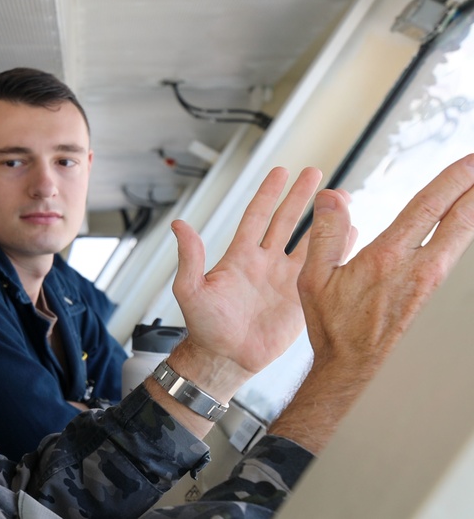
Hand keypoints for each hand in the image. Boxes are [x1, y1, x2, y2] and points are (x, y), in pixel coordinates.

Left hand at [169, 167, 321, 390]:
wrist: (226, 358)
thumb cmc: (204, 327)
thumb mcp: (191, 290)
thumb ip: (189, 258)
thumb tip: (178, 224)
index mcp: (240, 256)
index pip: (258, 216)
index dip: (269, 194)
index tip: (281, 171)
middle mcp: (264, 262)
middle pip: (286, 221)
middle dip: (301, 196)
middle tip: (316, 172)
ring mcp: (284, 279)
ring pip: (309, 241)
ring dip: (324, 220)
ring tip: (341, 199)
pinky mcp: (301, 298)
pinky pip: (321, 270)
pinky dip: (337, 252)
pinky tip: (352, 235)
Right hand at [298, 153, 473, 373]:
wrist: (352, 366)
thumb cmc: (333, 325)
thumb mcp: (313, 278)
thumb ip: (325, 233)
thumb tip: (331, 196)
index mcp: (386, 259)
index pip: (427, 208)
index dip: (452, 181)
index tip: (469, 161)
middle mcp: (416, 268)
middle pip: (460, 220)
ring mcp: (428, 282)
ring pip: (463, 237)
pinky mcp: (430, 293)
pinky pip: (454, 253)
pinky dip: (465, 231)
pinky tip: (464, 227)